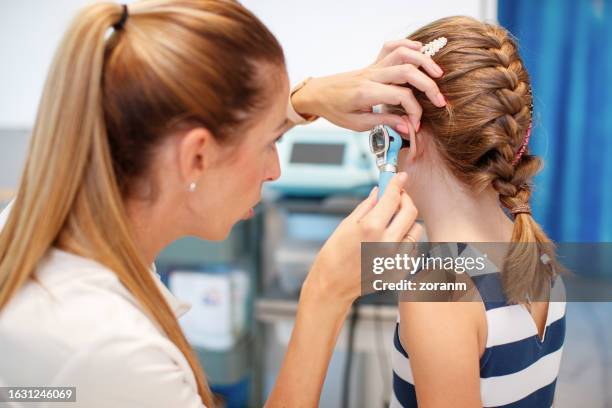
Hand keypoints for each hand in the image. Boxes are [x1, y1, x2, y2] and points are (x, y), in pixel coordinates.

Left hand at [291, 39, 445, 132]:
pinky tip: (419, 51)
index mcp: (366, 93)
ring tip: (437, 74)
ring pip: (402, 54)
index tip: (415, 124)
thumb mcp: (357, 123)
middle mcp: (371, 76)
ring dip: (423, 61)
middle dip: (428, 86)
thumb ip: (384, 122)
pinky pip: (391, 47)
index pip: (401, 96)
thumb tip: (406, 126)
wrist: (317, 94)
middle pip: (407, 72)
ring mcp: (372, 67)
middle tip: (440, 101)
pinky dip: (407, 45)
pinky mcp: (372, 64)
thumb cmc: (335, 109)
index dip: (414, 111)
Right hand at [301, 173, 423, 309]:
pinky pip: (413, 249)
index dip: (397, 184)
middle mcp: (387, 243)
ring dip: (407, 221)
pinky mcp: (400, 270)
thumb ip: (367, 206)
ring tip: (392, 223)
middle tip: (397, 197)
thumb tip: (379, 191)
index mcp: (371, 228)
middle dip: (405, 199)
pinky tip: (391, 242)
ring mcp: (395, 258)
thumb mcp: (346, 225)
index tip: (400, 177)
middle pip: (410, 211)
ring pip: (416, 230)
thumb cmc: (334, 256)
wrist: (333, 285)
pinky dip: (405, 241)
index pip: (393, 198)